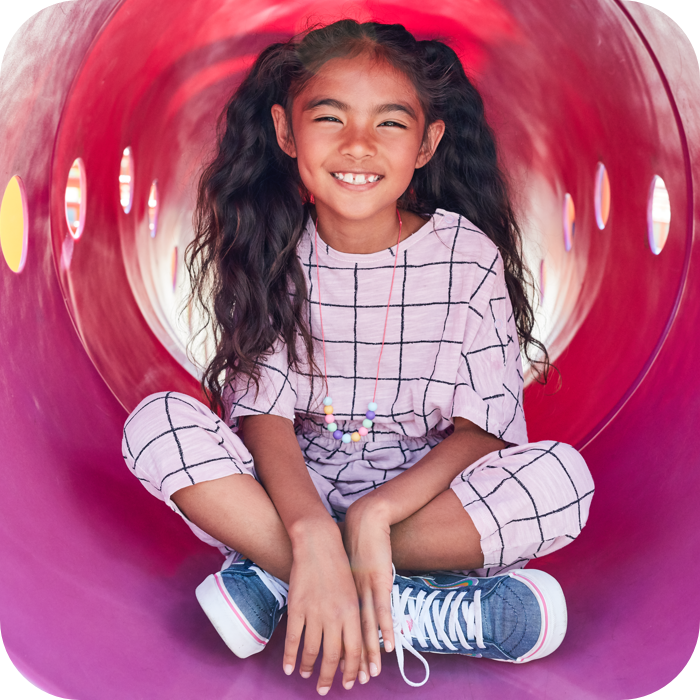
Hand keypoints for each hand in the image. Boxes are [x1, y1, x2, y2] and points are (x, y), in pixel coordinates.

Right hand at [283, 526, 364, 693]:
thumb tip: (353, 646)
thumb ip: (353, 619)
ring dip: (308, 667)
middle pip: (333, 655)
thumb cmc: (339, 568)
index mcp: (353, 611)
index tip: (349, 684)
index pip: (355, 649)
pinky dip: (290, 656)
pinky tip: (288, 668)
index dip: (352, 670)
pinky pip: (293, 638)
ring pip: (312, 650)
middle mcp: (335, 614)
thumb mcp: (353, 592)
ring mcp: (315, 611)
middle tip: (325, 689)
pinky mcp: (297, 607)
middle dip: (329, 676)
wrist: (319, 544)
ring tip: (306, 675)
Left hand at [342, 498, 395, 677]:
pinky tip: (388, 646)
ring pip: (366, 627)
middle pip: (351, 634)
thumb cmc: (354, 541)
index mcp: (342, 594)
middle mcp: (351, 596)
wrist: (364, 520)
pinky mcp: (378, 581)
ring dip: (369, 653)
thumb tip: (343, 599)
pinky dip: (384, 629)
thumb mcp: (345, 568)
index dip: (340, 651)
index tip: (338, 672)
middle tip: (351, 683)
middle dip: (352, 661)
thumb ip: (345, 585)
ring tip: (369, 674)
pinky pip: (382, 610)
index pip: (340, 628)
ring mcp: (365, 590)